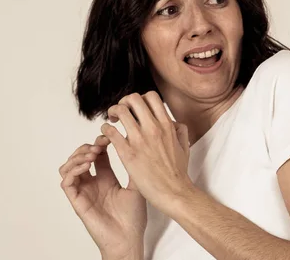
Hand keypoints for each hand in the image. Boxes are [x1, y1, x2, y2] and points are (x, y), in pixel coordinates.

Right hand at [59, 135, 145, 258]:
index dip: (100, 143)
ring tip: (91, 154)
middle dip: (87, 147)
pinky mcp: (78, 202)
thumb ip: (133, 166)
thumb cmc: (134, 217)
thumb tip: (135, 144)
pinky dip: (73, 170)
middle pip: (80, 158)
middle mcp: (93, 183)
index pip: (97, 155)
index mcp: (107, 178)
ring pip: (68, 168)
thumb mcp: (137, 185)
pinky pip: (66, 183)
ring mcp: (84, 192)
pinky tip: (86, 166)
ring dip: (77, 157)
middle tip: (99, 145)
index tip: (109, 138)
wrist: (129, 238)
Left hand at [101, 91, 193, 217]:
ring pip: (119, 111)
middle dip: (124, 102)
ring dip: (112, 113)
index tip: (135, 109)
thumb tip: (173, 122)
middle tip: (120, 112)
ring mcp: (139, 140)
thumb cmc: (178, 173)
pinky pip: (110, 132)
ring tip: (112, 122)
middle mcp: (153, 128)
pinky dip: (105, 130)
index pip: (150, 96)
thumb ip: (179, 130)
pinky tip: (107, 137)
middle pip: (133, 99)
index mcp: (167, 125)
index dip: (140, 99)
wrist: (174, 192)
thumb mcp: (184, 146)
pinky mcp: (127, 153)